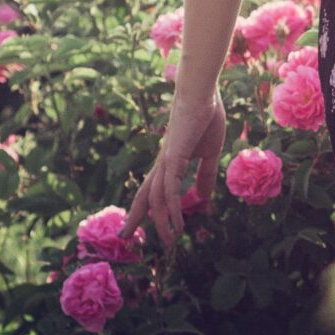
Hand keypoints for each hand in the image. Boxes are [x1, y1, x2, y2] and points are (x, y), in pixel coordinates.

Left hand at [120, 90, 225, 250]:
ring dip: (162, 222)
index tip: (138, 223)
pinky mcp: (174, 158)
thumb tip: (203, 198)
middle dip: (135, 217)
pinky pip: (170, 190)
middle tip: (124, 237)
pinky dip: (173, 209)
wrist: (203, 93)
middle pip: (144, 195)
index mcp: (169, 161)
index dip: (145, 206)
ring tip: (170, 241)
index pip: (153, 188)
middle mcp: (163, 163)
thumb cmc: (206, 117)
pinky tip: (177, 223)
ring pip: (157, 198)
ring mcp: (166, 161)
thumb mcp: (210, 152)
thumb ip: (205, 175)